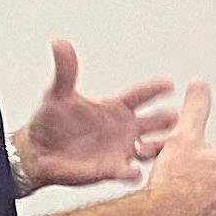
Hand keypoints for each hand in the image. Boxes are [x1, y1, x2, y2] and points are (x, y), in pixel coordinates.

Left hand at [19, 41, 178, 190]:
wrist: (38, 153)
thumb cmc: (49, 122)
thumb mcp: (58, 94)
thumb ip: (66, 71)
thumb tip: (60, 43)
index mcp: (115, 107)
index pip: (141, 95)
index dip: (155, 89)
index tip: (170, 84)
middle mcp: (124, 127)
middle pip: (155, 121)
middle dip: (168, 120)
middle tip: (177, 117)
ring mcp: (121, 149)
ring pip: (151, 148)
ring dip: (158, 147)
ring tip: (163, 146)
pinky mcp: (112, 169)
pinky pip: (129, 173)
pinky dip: (133, 173)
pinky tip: (133, 171)